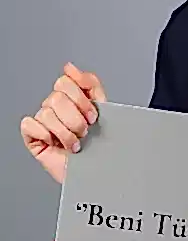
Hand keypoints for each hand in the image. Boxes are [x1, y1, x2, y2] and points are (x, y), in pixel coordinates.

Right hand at [20, 62, 106, 184]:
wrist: (98, 173)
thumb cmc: (101, 146)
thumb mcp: (103, 109)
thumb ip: (90, 84)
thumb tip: (70, 67)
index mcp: (72, 98)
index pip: (66, 81)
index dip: (82, 99)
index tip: (93, 115)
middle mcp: (56, 108)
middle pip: (57, 96)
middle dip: (76, 117)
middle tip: (86, 130)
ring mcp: (43, 122)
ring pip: (47, 113)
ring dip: (66, 132)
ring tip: (75, 143)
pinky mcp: (33, 136)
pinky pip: (31, 124)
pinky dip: (46, 136)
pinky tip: (57, 145)